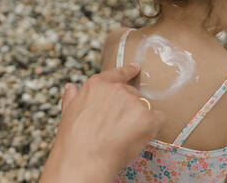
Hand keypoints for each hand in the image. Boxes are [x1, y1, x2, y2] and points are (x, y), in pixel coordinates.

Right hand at [40, 64, 165, 182]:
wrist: (84, 160)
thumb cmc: (74, 140)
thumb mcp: (68, 112)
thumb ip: (72, 97)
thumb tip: (71, 87)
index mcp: (98, 85)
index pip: (117, 73)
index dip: (128, 70)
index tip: (136, 67)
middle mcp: (117, 89)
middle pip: (133, 94)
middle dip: (130, 108)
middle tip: (118, 127)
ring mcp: (133, 102)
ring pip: (145, 108)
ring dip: (139, 120)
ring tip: (123, 136)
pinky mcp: (147, 117)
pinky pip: (158, 120)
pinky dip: (152, 129)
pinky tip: (138, 138)